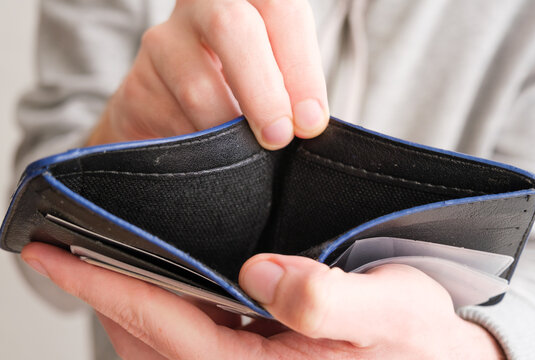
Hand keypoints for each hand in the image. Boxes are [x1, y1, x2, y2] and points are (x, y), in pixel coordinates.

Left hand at [22, 243, 503, 358]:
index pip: (167, 325)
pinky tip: (166, 270)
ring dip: (133, 292)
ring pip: (169, 328)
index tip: (57, 253)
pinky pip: (196, 323)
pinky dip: (169, 296)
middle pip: (153, 330)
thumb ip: (327, 296)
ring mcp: (249, 358)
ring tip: (102, 252)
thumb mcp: (391, 311)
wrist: (439, 357)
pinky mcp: (258, 346)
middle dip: (104, 289)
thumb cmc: (420, 339)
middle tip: (64, 246)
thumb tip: (258, 272)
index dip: (108, 287)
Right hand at [88, 0, 327, 149]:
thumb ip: (290, 88)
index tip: (310, 122)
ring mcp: (162, 42)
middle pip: (231, 27)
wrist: (173, 110)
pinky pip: (173, 122)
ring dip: (228, 132)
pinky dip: (199, 147)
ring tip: (244, 153)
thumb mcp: (272, 76)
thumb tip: (308, 122)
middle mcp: (199, 6)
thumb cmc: (239, 90)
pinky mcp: (136, 85)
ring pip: (198, 87)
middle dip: (262, 92)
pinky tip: (208, 153)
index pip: (280, 10)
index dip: (301, 68)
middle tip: (278, 136)